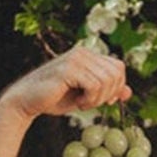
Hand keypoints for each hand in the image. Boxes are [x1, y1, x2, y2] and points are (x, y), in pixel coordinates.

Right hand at [0, 45, 131, 120]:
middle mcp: (83, 53)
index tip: (104, 101)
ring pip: (106, 81)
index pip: (118, 67)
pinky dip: (90, 100)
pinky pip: (94, 85)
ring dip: (97, 99)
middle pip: (116, 73)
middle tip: (91, 103)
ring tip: (82, 103)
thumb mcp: (86, 97)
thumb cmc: (55, 99)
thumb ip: (106, 92)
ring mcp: (75, 59)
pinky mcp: (69, 68)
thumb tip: (128, 92)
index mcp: (88, 55)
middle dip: (108, 94)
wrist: (27, 101)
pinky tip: (78, 103)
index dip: (117, 86)